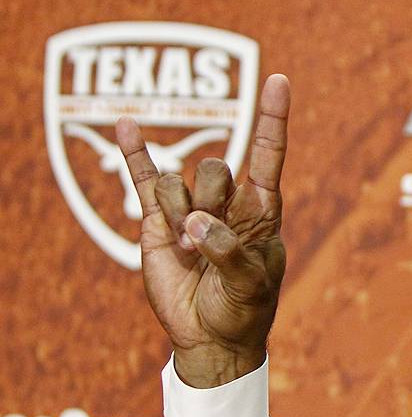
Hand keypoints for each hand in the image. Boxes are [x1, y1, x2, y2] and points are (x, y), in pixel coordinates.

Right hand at [116, 75, 290, 387]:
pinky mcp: (157, 222)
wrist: (211, 335)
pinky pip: (143, 179)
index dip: (273, 119)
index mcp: (261, 209)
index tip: (279, 80)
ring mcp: (190, 208)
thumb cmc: (244, 309)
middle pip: (215, 168)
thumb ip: (229, 251)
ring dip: (179, 213)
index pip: (269, 154)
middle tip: (208, 240)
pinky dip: (134, 152)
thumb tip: (194, 224)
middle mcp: (227, 202)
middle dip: (210, 200)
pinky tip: (127, 125)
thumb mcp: (251, 284)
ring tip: (187, 249)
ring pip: (178, 181)